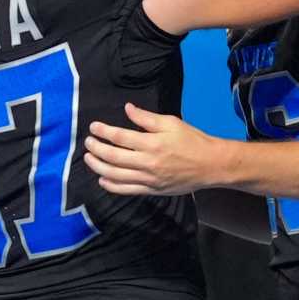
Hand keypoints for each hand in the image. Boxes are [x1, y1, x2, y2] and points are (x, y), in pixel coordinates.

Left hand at [84, 103, 223, 195]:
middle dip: (96, 149)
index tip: (93, 127)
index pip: (119, 137)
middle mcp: (147, 163)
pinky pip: (126, 190)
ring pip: (116, 175)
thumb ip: (146, 118)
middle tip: (87, 142)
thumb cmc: (192, 140)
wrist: (210, 165)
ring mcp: (148, 179)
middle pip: (113, 157)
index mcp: (152, 143)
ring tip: (89, 159)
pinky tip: (103, 179)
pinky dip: (112, 185)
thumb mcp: (171, 123)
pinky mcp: (152, 190)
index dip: (103, 131)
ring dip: (98, 166)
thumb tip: (127, 109)